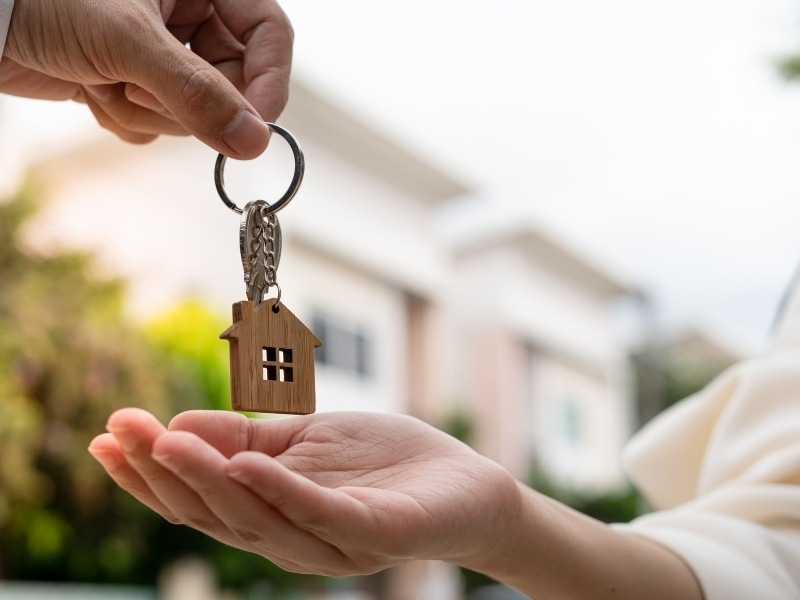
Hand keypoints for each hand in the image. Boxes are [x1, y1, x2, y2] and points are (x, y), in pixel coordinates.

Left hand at [1, 0, 292, 156]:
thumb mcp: (128, 40)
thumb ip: (197, 92)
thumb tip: (254, 141)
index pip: (268, 35)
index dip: (268, 82)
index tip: (255, 127)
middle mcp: (187, 16)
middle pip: (232, 82)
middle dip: (185, 100)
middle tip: (140, 90)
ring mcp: (161, 52)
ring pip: (193, 110)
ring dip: (146, 108)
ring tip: (103, 79)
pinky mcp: (135, 80)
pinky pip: (158, 122)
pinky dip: (125, 117)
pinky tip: (91, 88)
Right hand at [89, 409, 521, 575]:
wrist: (463, 483)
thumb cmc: (381, 463)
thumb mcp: (303, 439)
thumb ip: (246, 438)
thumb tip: (177, 428)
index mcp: (271, 515)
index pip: (199, 500)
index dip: (149, 474)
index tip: (107, 435)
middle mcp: (292, 539)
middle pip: (216, 513)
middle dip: (163, 474)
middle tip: (122, 430)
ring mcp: (333, 542)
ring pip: (258, 518)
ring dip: (208, 480)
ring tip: (167, 442)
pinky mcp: (375, 533)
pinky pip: (321, 513)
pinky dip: (280, 490)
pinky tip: (245, 463)